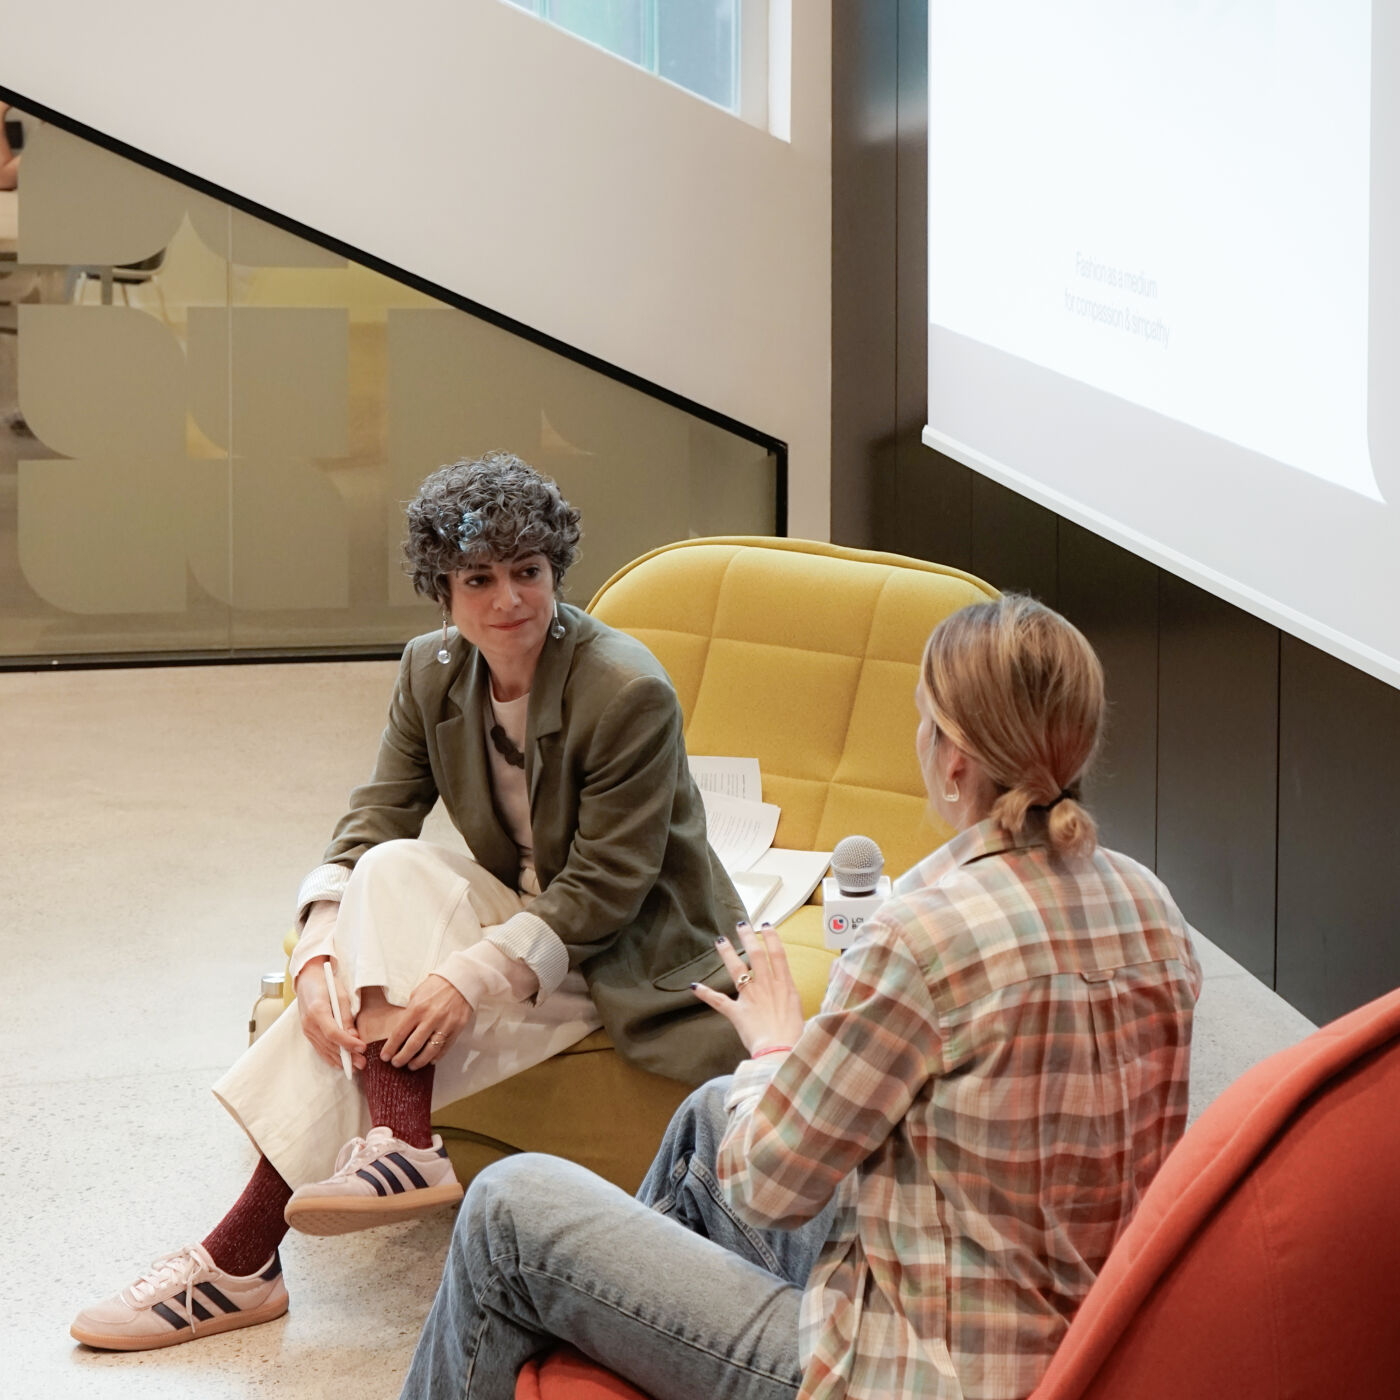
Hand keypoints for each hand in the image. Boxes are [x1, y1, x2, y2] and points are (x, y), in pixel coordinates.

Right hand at [294, 956, 367, 1072]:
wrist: (307, 979)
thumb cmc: (327, 983)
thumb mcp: (341, 994)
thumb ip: (346, 1016)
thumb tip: (354, 1037)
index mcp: (317, 1011)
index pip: (333, 1033)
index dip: (348, 1043)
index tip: (362, 1047)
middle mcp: (309, 1023)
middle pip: (329, 1044)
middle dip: (346, 1056)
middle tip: (363, 1063)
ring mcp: (306, 1030)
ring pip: (324, 1049)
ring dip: (340, 1060)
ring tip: (355, 1066)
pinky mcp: (307, 1033)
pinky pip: (319, 1048)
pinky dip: (330, 1057)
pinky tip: (340, 1064)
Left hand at [380, 974, 475, 1070]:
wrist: (462, 978)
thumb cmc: (437, 984)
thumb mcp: (418, 993)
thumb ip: (410, 1011)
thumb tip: (402, 1028)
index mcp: (417, 1008)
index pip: (399, 1033)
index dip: (390, 1048)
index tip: (385, 1057)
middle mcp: (430, 1018)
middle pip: (413, 1046)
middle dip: (401, 1058)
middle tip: (396, 1064)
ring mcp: (445, 1024)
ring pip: (429, 1051)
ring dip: (418, 1062)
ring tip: (411, 1066)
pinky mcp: (457, 1028)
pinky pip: (445, 1047)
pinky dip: (436, 1056)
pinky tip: (430, 1060)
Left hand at [691, 922, 805, 1055]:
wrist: (781, 1052)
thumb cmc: (794, 1035)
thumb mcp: (799, 1011)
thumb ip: (791, 996)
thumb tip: (788, 992)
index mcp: (784, 986)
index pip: (778, 954)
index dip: (772, 937)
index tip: (766, 925)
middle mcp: (766, 986)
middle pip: (756, 954)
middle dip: (748, 937)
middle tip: (741, 924)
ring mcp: (750, 998)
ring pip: (737, 969)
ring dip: (727, 953)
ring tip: (720, 940)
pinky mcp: (737, 1012)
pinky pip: (719, 1001)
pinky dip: (706, 994)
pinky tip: (695, 986)